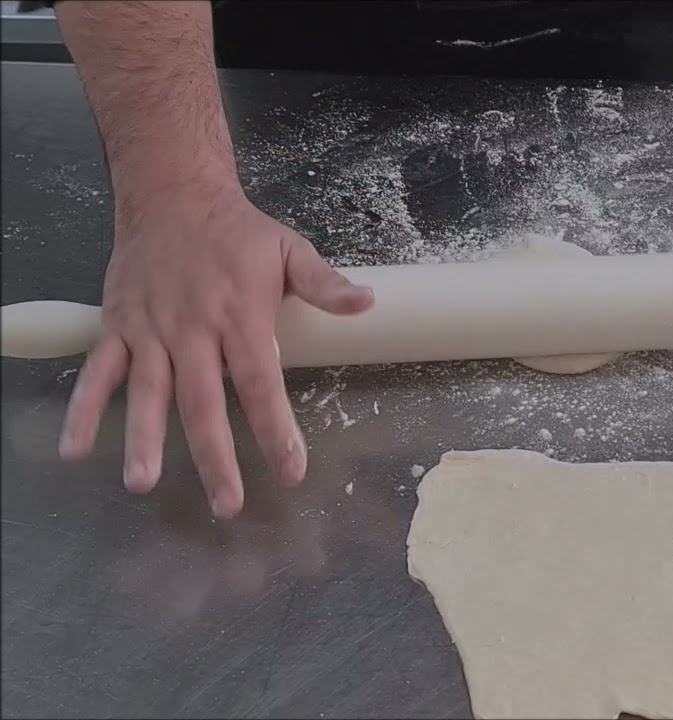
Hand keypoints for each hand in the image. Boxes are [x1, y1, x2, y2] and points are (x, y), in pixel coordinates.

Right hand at [58, 177, 373, 517]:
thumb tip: (369, 303)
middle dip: (214, 456)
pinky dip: (84, 409)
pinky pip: (98, 372)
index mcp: (240, 316)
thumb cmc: (237, 232)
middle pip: (204, 402)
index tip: (291, 470)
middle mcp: (192, 330)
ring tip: (143, 483)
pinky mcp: (118, 327)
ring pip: (147, 392)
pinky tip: (75, 449)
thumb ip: (326, 283)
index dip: (276, 430)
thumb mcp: (290, 249)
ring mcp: (150, 330)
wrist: (172, 194)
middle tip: (226, 504)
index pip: (261, 384)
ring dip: (143, 438)